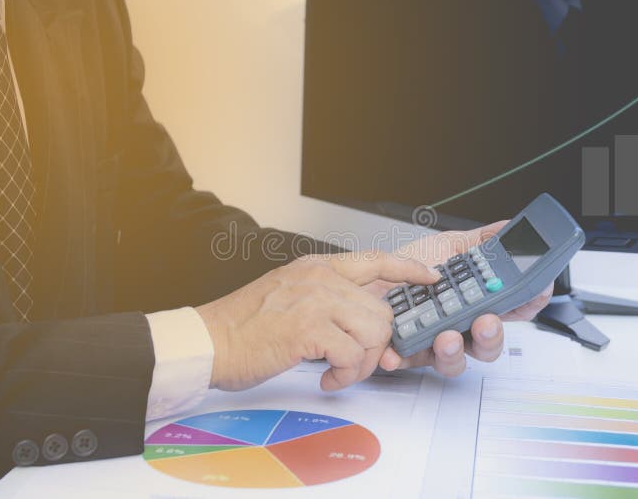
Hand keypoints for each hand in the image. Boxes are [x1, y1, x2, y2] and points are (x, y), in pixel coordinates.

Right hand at [196, 252, 440, 391]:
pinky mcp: (307, 329)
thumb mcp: (288, 295)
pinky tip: (327, 378)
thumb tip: (357, 319)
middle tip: (357, 361)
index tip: (429, 277)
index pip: (375, 259)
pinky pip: (353, 354)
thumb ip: (324, 298)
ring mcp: (315, 301)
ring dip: (364, 362)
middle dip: (378, 343)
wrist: (207, 341)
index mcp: (317, 268)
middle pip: (382, 309)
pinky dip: (346, 374)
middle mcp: (320, 279)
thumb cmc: (243, 326)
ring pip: (374, 331)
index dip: (408, 269)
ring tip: (340, 371)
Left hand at [368, 221, 552, 375]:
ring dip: (454, 352)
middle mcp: (460, 325)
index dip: (530, 302)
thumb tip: (508, 227)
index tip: (535, 290)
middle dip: (492, 335)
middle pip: (490, 342)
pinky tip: (395, 351)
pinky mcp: (406, 353)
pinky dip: (403, 358)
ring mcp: (434, 341)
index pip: (514, 308)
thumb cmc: (404, 267)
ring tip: (444, 337)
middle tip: (485, 322)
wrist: (363, 278)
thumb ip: (480, 240)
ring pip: (456, 361)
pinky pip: (409, 363)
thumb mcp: (445, 245)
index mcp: (475, 301)